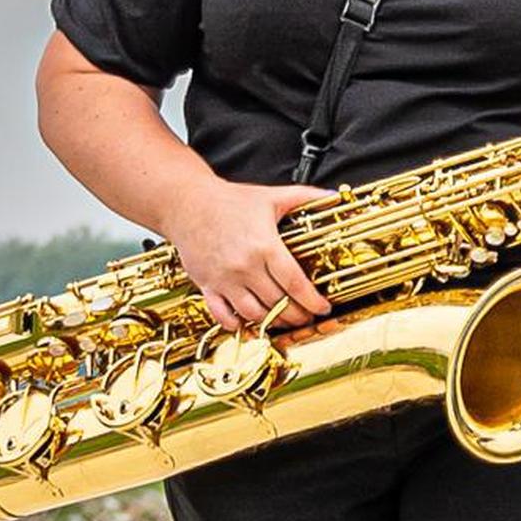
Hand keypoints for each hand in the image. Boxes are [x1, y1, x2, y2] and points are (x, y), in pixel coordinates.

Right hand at [168, 178, 334, 332]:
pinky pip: (222, 315)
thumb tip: (335, 196)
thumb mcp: (272, 196)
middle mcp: (244, 267)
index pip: (294, 284)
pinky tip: (250, 322)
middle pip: (278, 303)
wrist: (185, 203)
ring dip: (274, 322)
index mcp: (264, 246)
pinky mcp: (206, 285)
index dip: (312, 301)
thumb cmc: (228, 200)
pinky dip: (238, 324)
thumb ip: (306, 197)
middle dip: (298, 315)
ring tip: (286, 320)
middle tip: (309, 316)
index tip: (323, 307)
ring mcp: (224, 279)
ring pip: (254, 314)